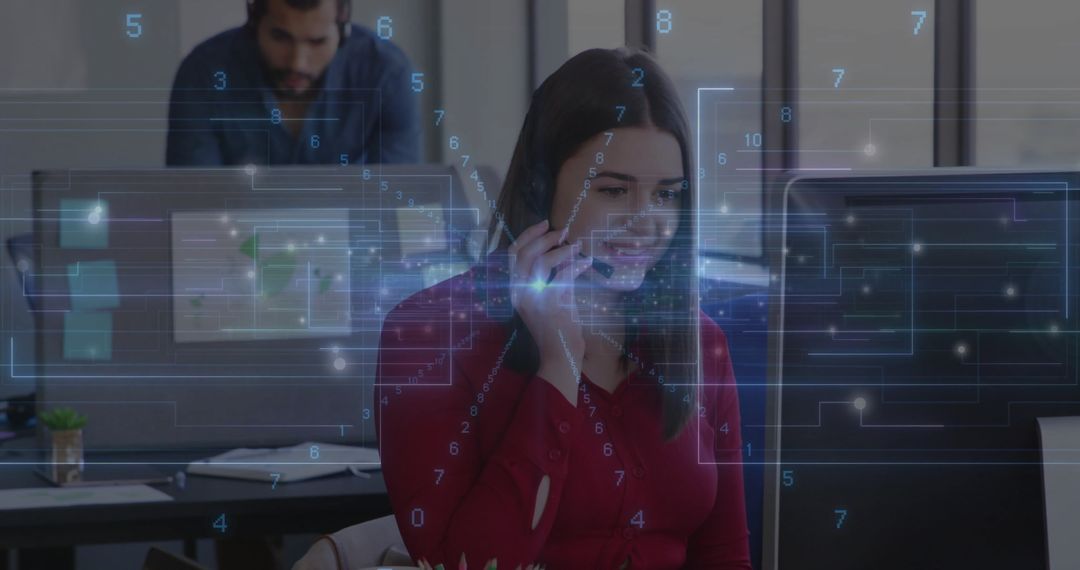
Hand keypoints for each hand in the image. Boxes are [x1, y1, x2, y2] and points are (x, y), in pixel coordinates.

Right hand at [508, 219, 591, 404]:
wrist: (559, 353)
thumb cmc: (554, 325)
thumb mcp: (544, 297)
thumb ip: (546, 277)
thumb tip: (560, 250)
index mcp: (514, 289)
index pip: (512, 254)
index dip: (527, 235)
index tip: (544, 223)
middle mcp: (519, 292)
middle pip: (524, 253)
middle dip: (545, 237)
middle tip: (563, 232)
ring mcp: (533, 297)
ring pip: (542, 261)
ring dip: (561, 250)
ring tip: (576, 246)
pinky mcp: (551, 303)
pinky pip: (564, 275)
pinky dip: (576, 265)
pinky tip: (586, 262)